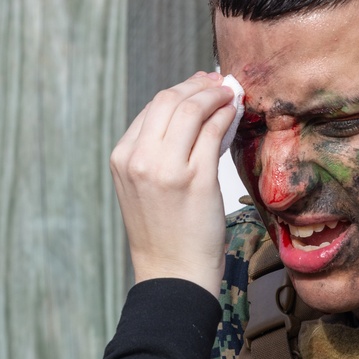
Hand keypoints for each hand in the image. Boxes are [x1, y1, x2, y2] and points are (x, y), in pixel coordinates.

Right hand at [110, 71, 234, 297]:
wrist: (173, 274)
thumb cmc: (165, 233)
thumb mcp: (146, 187)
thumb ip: (159, 151)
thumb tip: (192, 111)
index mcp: (123, 158)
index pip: (151, 109)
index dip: (180, 91)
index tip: (200, 85)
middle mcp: (139, 159)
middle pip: (169, 101)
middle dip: (197, 86)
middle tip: (219, 83)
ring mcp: (166, 168)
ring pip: (191, 110)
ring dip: (215, 95)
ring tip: (231, 94)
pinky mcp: (195, 179)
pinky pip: (213, 132)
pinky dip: (226, 115)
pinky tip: (235, 112)